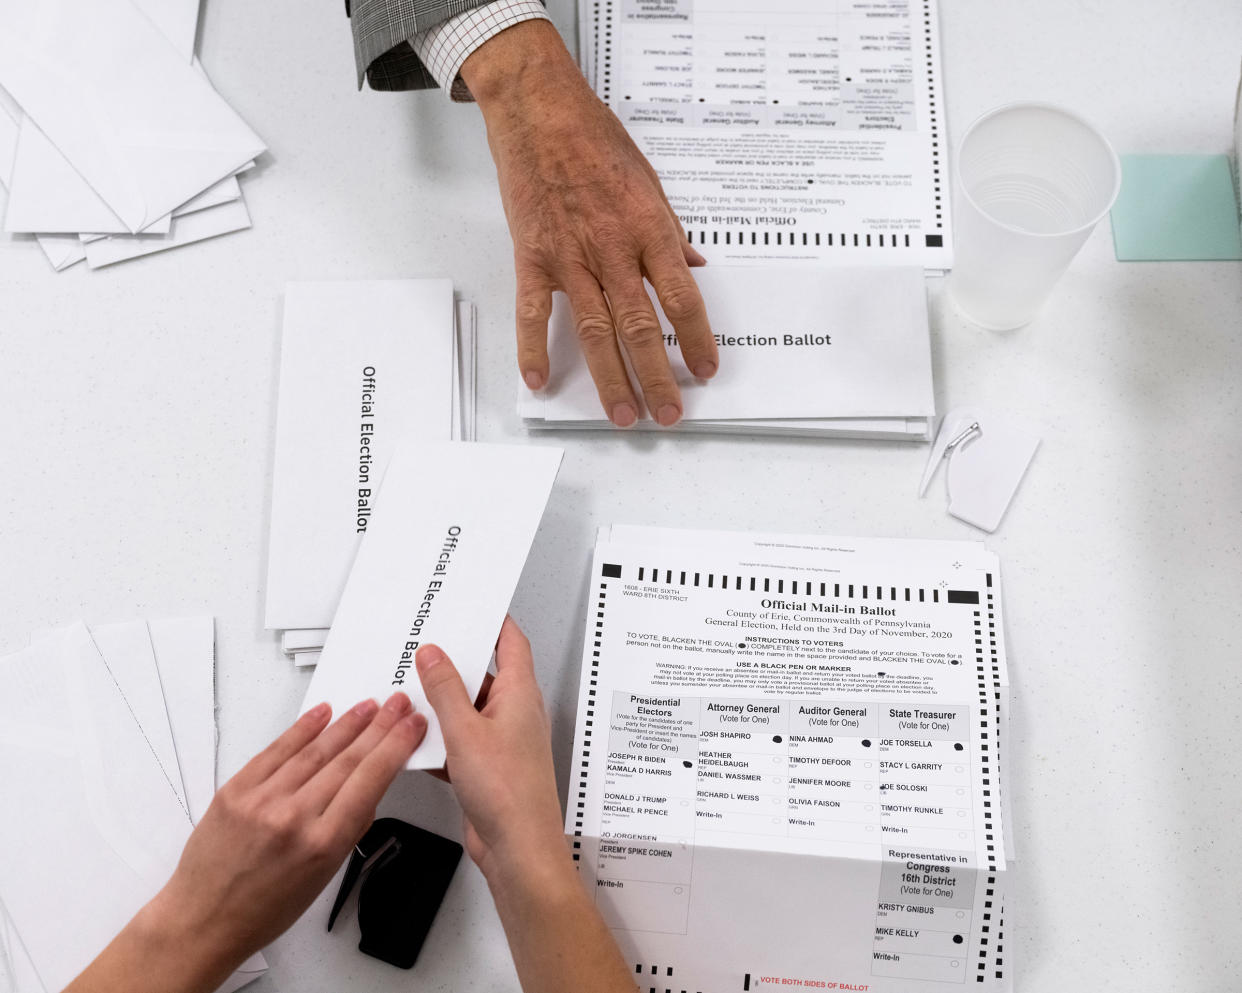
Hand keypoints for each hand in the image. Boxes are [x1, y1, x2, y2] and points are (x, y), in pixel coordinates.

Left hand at [72, 694, 426, 992]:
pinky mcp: (235, 789)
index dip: (396, 746)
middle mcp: (293, 817)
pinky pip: (275, 750)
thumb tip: (370, 785)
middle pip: (348, 759)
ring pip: (315, 750)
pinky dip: (302, 729)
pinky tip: (323, 713)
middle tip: (398, 704)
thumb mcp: (325, 876)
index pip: (370, 780)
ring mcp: (262, 800)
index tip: (412, 725)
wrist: (203, 919)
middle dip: (379, 727)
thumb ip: (349, 828)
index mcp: (323, 844)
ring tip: (369, 705)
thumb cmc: (266, 908)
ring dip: (347, 724)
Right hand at [417, 620, 637, 992]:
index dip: (494, 620)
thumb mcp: (465, 731)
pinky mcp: (487, 765)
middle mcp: (514, 712)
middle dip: (454, 663)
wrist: (517, 848)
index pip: (511, 642)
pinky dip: (439, 738)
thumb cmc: (509, 793)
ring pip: (468, 709)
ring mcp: (502, 740)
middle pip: (484, 674)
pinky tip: (416, 741)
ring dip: (442, 704)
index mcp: (519, 694)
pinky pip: (460, 740)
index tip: (473, 604)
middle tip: (426, 647)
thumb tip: (435, 656)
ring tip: (411, 692)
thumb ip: (446, 690)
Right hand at [461, 20, 717, 427]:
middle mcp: (613, 248)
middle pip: (641, 327)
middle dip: (657, 377)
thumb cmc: (593, 138)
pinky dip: (534, 348)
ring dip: (611, 378)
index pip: (682, 298)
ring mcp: (570, 256)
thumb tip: (692, 264)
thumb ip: (670, 229)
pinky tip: (540, 379)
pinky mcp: (532, 256)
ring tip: (623, 414)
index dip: (696, 340)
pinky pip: (533, 312)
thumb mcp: (650, 179)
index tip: (705, 370)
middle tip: (669, 414)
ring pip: (594, 331)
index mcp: (649, 229)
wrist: (538, 109)